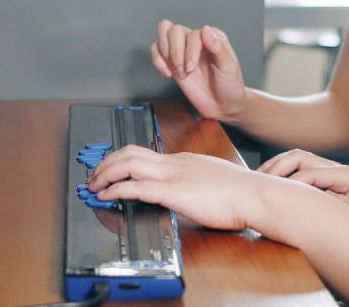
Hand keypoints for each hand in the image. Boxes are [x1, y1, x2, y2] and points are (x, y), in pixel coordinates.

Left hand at [88, 145, 265, 230]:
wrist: (255, 194)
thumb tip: (190, 193)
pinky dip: (115, 189)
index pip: (145, 153)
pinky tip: (106, 196)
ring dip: (105, 173)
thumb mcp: (213, 180)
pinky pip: (136, 186)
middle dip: (106, 163)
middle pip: (130, 152)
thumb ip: (197, 183)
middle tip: (94, 176)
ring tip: (93, 184)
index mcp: (184, 160)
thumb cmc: (242, 192)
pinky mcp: (174, 192)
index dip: (121, 160)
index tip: (111, 169)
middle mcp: (175, 163)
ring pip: (127, 163)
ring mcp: (174, 175)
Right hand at [151, 20, 246, 121]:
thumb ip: (218, 47)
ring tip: (177, 72)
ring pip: (164, 33)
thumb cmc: (229, 86)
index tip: (191, 67)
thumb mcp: (229, 67)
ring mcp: (183, 50)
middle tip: (184, 71)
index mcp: (212, 37)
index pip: (193, 34)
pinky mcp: (172, 61)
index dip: (189, 50)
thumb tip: (205, 29)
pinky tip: (168, 73)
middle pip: (174, 30)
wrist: (223, 105)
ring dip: (166, 54)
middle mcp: (196, 40)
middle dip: (176, 52)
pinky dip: (157, 60)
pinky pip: (156, 49)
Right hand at [260, 149, 348, 223]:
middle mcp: (333, 167)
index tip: (273, 198)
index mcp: (344, 175)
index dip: (290, 184)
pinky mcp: (321, 175)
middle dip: (276, 168)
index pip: (309, 173)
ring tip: (257, 181)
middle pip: (298, 157)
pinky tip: (267, 183)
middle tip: (258, 184)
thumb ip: (338, 208)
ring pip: (294, 158)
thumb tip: (312, 205)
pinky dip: (279, 171)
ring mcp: (326, 169)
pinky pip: (296, 166)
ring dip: (274, 167)